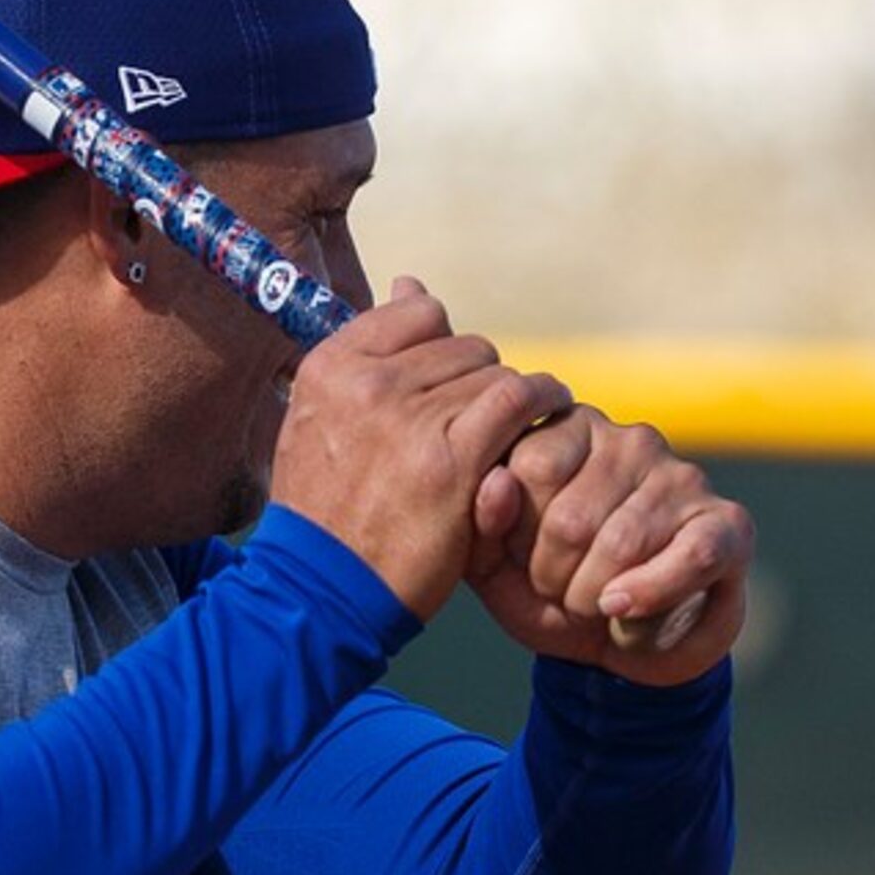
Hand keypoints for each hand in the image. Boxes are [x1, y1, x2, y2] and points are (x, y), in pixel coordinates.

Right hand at [267, 279, 572, 618]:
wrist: (322, 590)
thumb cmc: (327, 513)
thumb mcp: (319, 424)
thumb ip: (364, 357)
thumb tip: (410, 283)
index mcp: (330, 367)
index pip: (416, 313)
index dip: (445, 344)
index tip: (455, 379)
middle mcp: (367, 383)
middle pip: (462, 345)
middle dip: (482, 378)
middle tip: (492, 416)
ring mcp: (410, 418)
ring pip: (494, 373)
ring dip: (517, 398)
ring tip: (530, 419)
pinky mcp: (454, 459)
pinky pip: (518, 402)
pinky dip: (544, 403)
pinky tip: (555, 415)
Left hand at [465, 404, 754, 685]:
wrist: (623, 651)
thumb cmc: (556, 594)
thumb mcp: (500, 567)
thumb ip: (483, 525)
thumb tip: (496, 483)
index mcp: (571, 429)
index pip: (531, 465)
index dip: (517, 534)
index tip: (523, 561)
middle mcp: (631, 440)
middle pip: (572, 516)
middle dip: (555, 577)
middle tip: (560, 592)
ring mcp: (683, 478)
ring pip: (623, 543)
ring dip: (594, 597)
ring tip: (591, 604)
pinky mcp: (728, 524)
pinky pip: (689, 557)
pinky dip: (649, 594)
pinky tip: (622, 610)